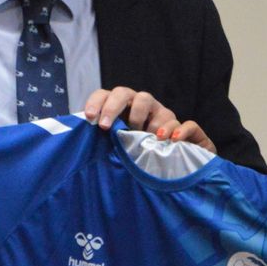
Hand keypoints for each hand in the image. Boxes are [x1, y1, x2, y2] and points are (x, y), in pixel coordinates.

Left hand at [83, 88, 215, 152]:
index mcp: (124, 111)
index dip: (97, 102)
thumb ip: (104, 144)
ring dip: (140, 115)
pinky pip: (187, 123)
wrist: (180, 172)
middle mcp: (143, 109)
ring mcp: (165, 116)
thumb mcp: (119, 152)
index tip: (89, 118)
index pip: (106, 95)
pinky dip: (179, 130)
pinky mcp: (188, 130)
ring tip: (138, 135)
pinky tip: (171, 140)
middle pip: (126, 93)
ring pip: (149, 100)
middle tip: (105, 126)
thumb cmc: (142, 159)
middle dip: (113, 106)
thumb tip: (78, 139)